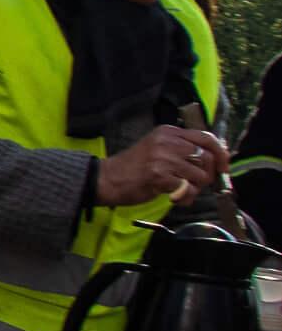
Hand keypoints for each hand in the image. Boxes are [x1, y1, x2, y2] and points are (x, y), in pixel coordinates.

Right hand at [98, 124, 228, 206]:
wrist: (107, 178)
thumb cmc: (134, 167)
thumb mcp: (158, 148)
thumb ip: (182, 149)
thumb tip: (216, 158)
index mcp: (169, 132)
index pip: (206, 137)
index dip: (221, 154)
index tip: (223, 168)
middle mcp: (167, 141)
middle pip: (206, 158)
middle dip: (206, 175)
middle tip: (193, 184)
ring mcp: (163, 158)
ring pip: (200, 175)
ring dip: (194, 189)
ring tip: (181, 192)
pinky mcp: (159, 176)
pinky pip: (187, 189)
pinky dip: (185, 197)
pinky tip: (174, 198)